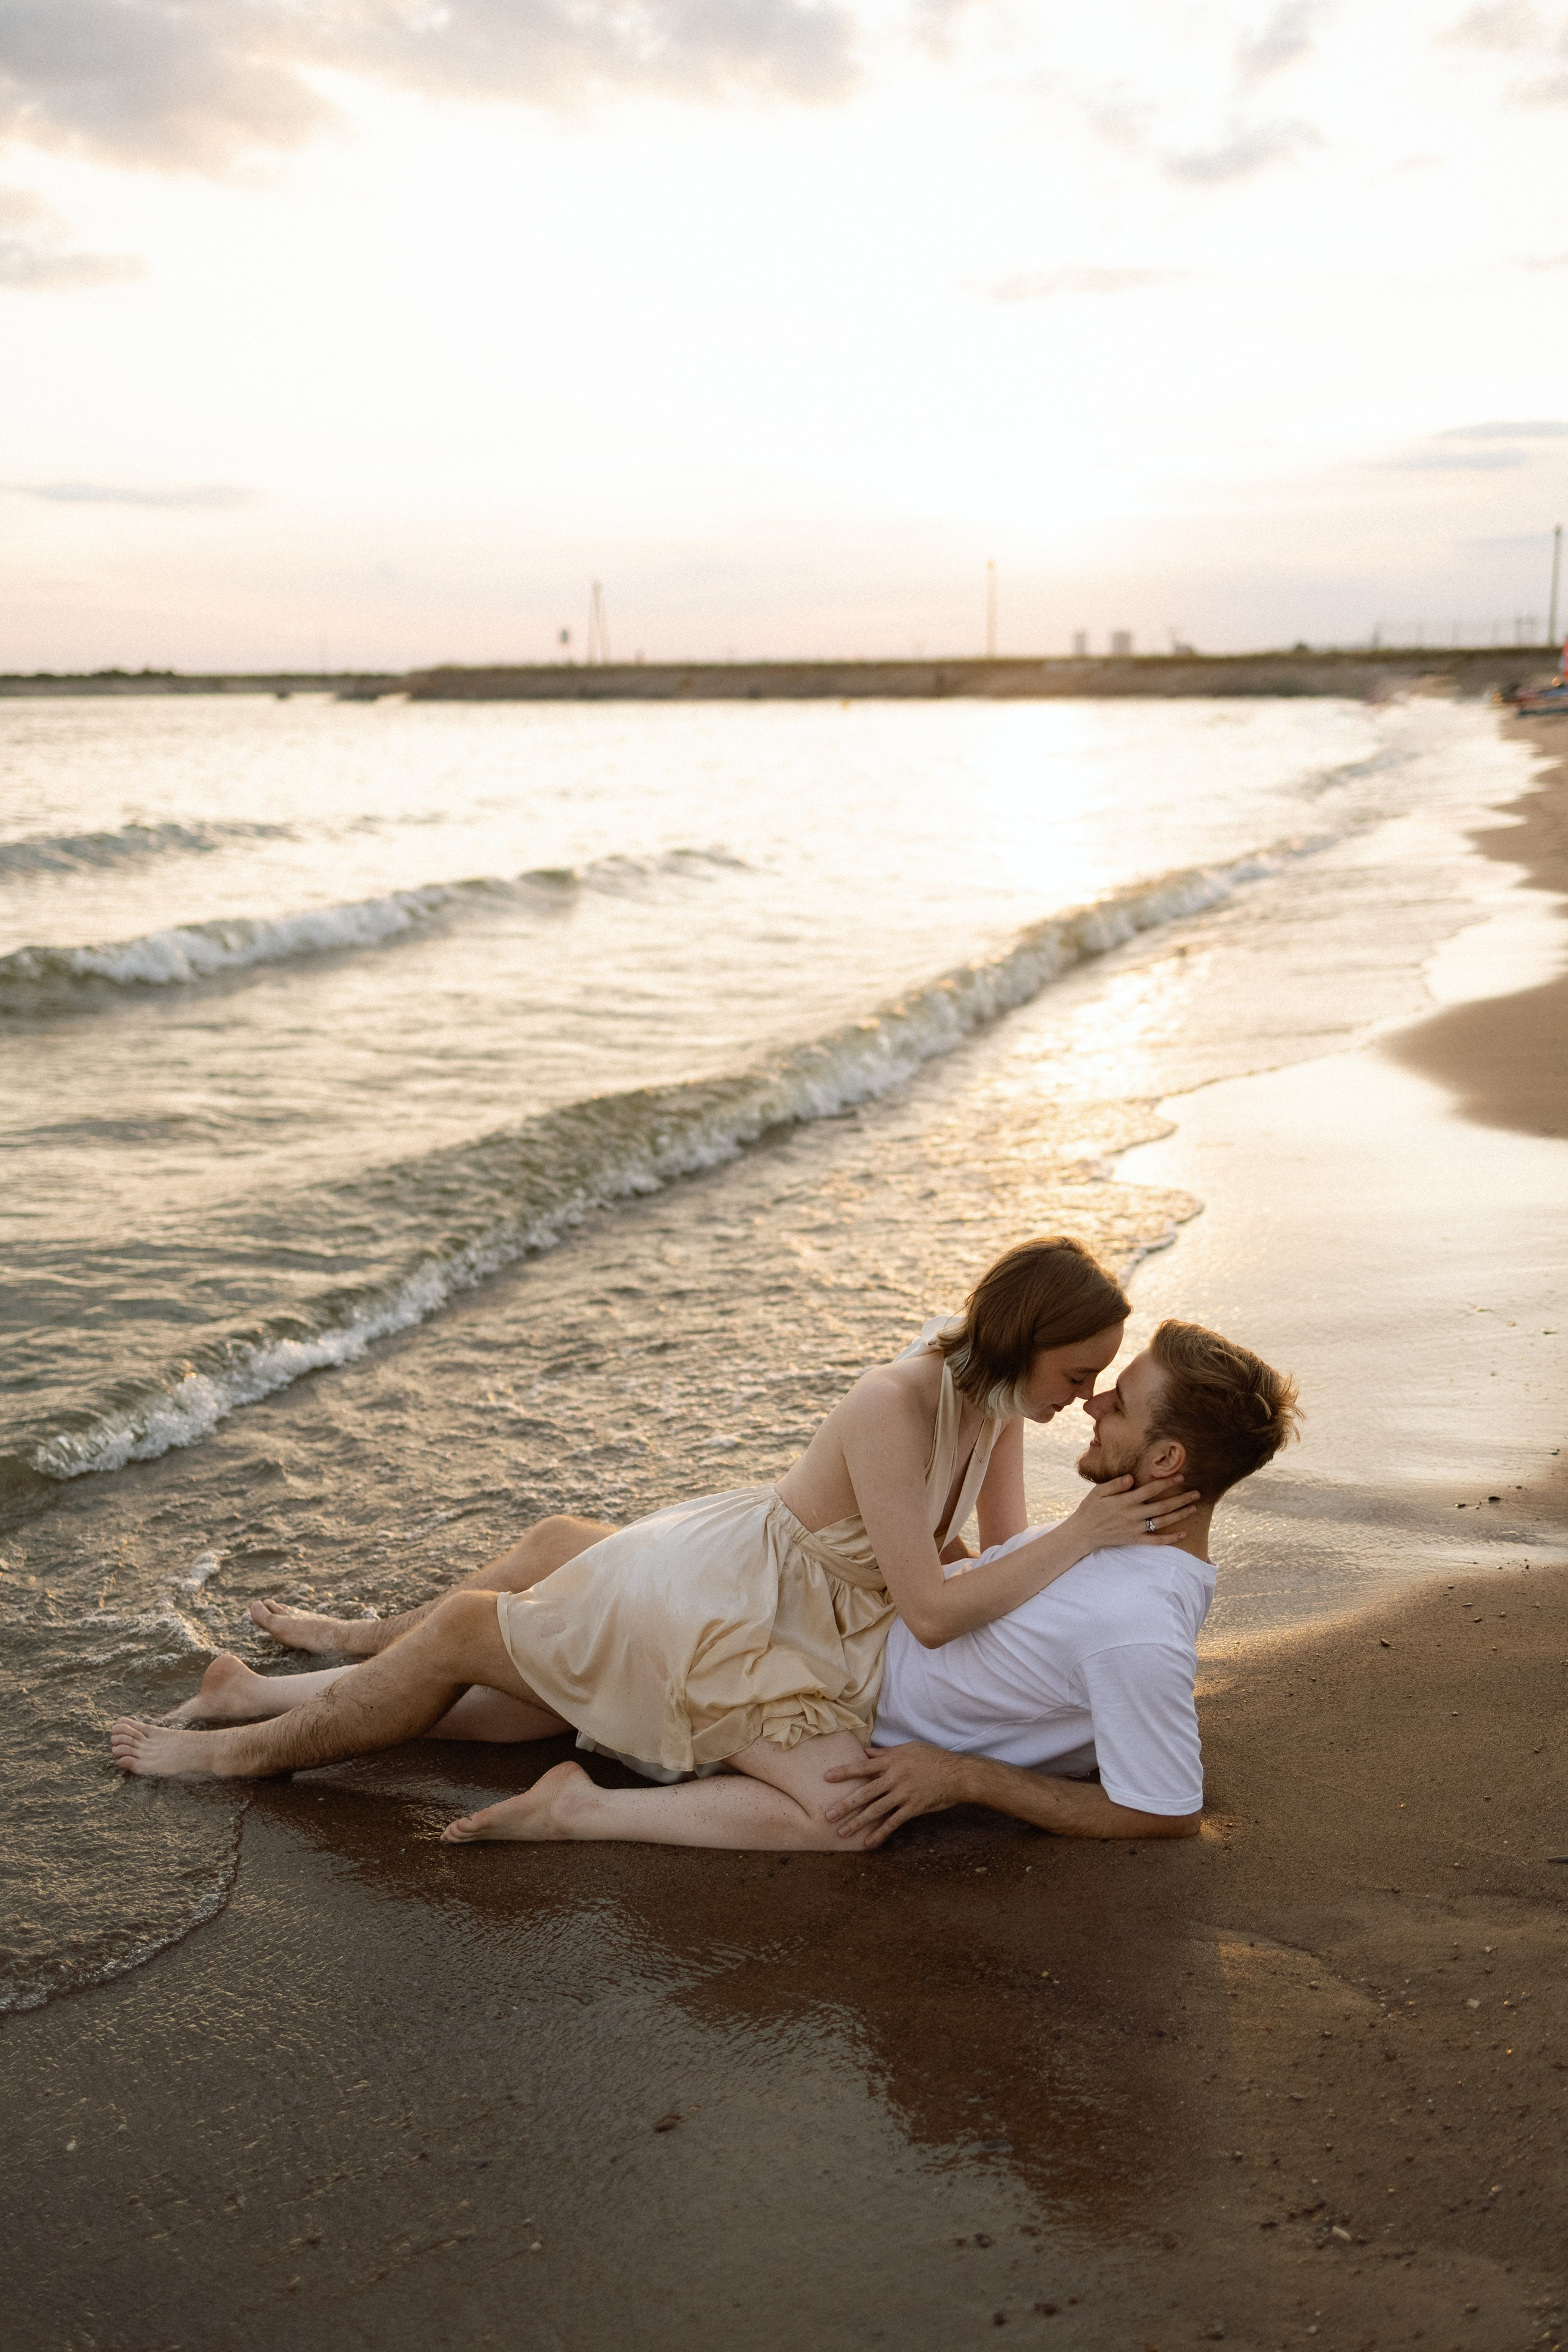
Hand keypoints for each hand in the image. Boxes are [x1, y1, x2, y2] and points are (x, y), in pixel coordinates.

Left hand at [822, 1742, 967, 1847]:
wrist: (959, 1774)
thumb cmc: (934, 1758)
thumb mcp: (909, 1749)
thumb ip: (886, 1753)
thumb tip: (865, 1751)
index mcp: (893, 1760)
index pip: (863, 1765)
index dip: (844, 1771)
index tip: (826, 1778)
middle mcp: (896, 1777)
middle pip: (865, 1792)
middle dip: (845, 1804)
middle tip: (827, 1815)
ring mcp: (905, 1793)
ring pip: (876, 1809)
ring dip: (857, 1822)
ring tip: (842, 1832)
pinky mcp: (914, 1808)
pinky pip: (893, 1822)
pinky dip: (880, 1833)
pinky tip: (868, 1843)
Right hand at [1063, 1473, 1198, 1556]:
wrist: (1083, 1533)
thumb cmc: (1090, 1508)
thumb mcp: (1098, 1491)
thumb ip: (1115, 1484)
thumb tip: (1132, 1478)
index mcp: (1125, 1501)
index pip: (1150, 1490)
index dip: (1166, 1483)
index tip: (1180, 1477)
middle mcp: (1133, 1515)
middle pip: (1162, 1506)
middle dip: (1181, 1498)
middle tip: (1197, 1493)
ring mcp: (1135, 1529)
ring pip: (1163, 1522)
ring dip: (1180, 1515)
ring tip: (1193, 1508)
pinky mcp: (1134, 1540)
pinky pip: (1156, 1541)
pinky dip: (1170, 1539)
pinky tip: (1183, 1534)